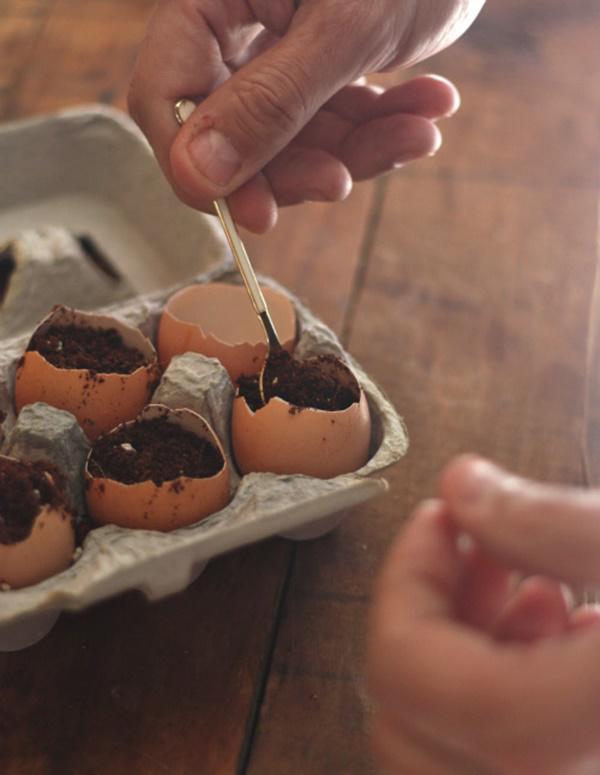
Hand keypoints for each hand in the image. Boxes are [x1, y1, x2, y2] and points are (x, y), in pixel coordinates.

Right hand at [128, 0, 485, 231]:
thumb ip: (270, 102)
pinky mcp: (324, 69)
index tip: (256, 213)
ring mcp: (279, 52)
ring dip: (359, 150)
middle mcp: (235, 28)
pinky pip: (335, 123)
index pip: (166, 96)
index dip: (200, 166)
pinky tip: (429, 106)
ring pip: (293, 141)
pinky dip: (382, 127)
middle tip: (341, 183)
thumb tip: (197, 174)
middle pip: (233, 135)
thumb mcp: (344, 27)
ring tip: (420, 131)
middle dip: (297, 169)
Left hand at [368, 456, 599, 774]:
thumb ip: (554, 525)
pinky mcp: (570, 771)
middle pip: (410, 725)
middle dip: (431, 618)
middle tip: (474, 554)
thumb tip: (462, 488)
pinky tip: (558, 636)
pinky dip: (503, 699)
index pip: (414, 675)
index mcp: (569, 719)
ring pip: (444, 754)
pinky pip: (501, 766)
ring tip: (524, 588)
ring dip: (463, 658)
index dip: (408, 579)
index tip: (440, 520)